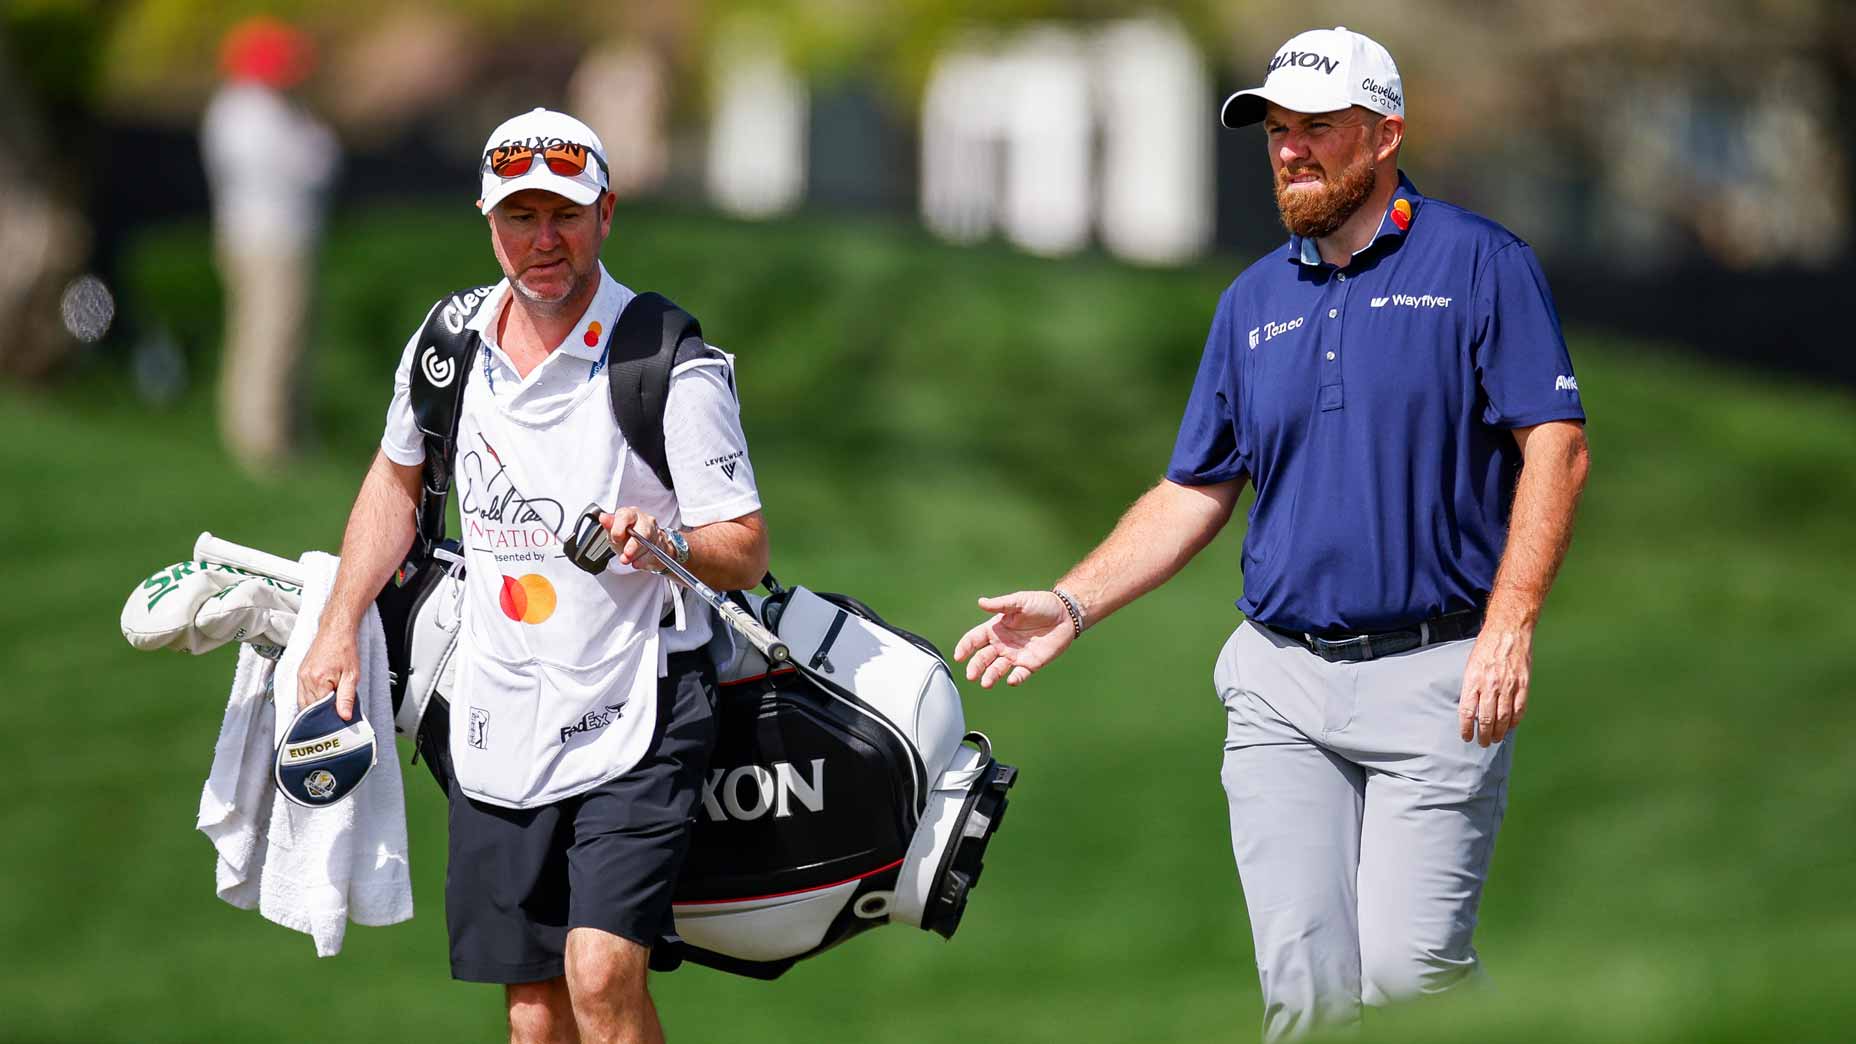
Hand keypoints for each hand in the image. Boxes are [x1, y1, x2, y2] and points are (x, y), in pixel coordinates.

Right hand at [296, 626, 360, 720]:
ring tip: (329, 708)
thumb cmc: (345, 649)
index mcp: (317, 680)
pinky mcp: (300, 674)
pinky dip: (311, 700)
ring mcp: (301, 676)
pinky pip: (302, 694)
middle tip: (334, 718)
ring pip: (303, 703)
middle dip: (320, 716)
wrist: (336, 630)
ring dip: (314, 709)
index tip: (338, 722)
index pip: (318, 711)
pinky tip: (321, 700)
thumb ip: (347, 697)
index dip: (328, 718)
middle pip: (308, 709)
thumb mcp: (352, 675)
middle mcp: (305, 679)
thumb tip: (344, 716)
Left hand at [601, 508, 670, 573]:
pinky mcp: (659, 544)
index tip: (616, 538)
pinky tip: (637, 563)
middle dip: (634, 545)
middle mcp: (644, 520)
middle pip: (644, 530)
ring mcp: (653, 532)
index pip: (626, 516)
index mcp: (630, 514)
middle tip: (626, 554)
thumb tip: (603, 517)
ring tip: (627, 560)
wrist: (638, 544)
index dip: (620, 528)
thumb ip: (609, 525)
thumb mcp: (613, 530)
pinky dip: (643, 560)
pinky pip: (653, 552)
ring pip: (649, 543)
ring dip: (637, 554)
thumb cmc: (625, 534)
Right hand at [952, 591, 1076, 688]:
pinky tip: (1011, 680)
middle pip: (983, 658)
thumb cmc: (1041, 604)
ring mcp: (1015, 656)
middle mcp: (1002, 644)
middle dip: (976, 667)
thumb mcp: (1019, 601)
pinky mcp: (1030, 664)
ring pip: (998, 669)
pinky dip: (1015, 678)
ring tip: (986, 683)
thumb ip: (1001, 605)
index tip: (959, 656)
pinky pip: (1020, 674)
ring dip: (991, 676)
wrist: (1065, 614)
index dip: (965, 647)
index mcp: (995, 629)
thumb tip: (981, 602)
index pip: (974, 639)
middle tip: (971, 675)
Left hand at [1458, 624, 1531, 745]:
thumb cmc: (1486, 648)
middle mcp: (1490, 685)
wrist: (1508, 632)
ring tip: (1496, 739)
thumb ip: (1470, 687)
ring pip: (1503, 718)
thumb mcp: (1470, 666)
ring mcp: (1508, 686)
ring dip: (1499, 732)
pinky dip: (1514, 721)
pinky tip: (1510, 726)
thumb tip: (1470, 709)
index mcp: (1473, 680)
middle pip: (1486, 719)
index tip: (1466, 737)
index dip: (1466, 728)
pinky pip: (1519, 709)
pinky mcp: (1523, 685)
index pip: (1468, 712)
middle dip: (1484, 735)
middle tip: (1483, 743)